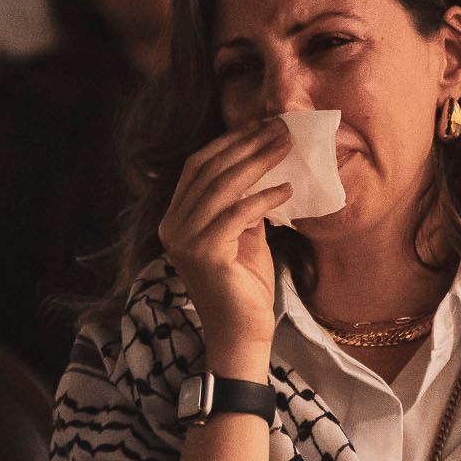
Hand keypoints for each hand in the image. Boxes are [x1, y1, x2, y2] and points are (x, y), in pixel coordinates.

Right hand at [157, 118, 292, 374]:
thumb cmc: (245, 287)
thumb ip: (244, 203)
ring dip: (258, 161)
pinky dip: (264, 197)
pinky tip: (288, 188)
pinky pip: (237, 214)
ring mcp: (183, 241)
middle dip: (247, 143)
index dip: (230, 141)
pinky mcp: (204, 255)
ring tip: (287, 146)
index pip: (199, 166)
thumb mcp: (244, 235)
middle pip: (209, 169)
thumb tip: (264, 164)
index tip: (263, 124)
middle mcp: (172, 227)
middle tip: (281, 127)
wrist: (242, 336)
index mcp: (176, 218)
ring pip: (222, 186)